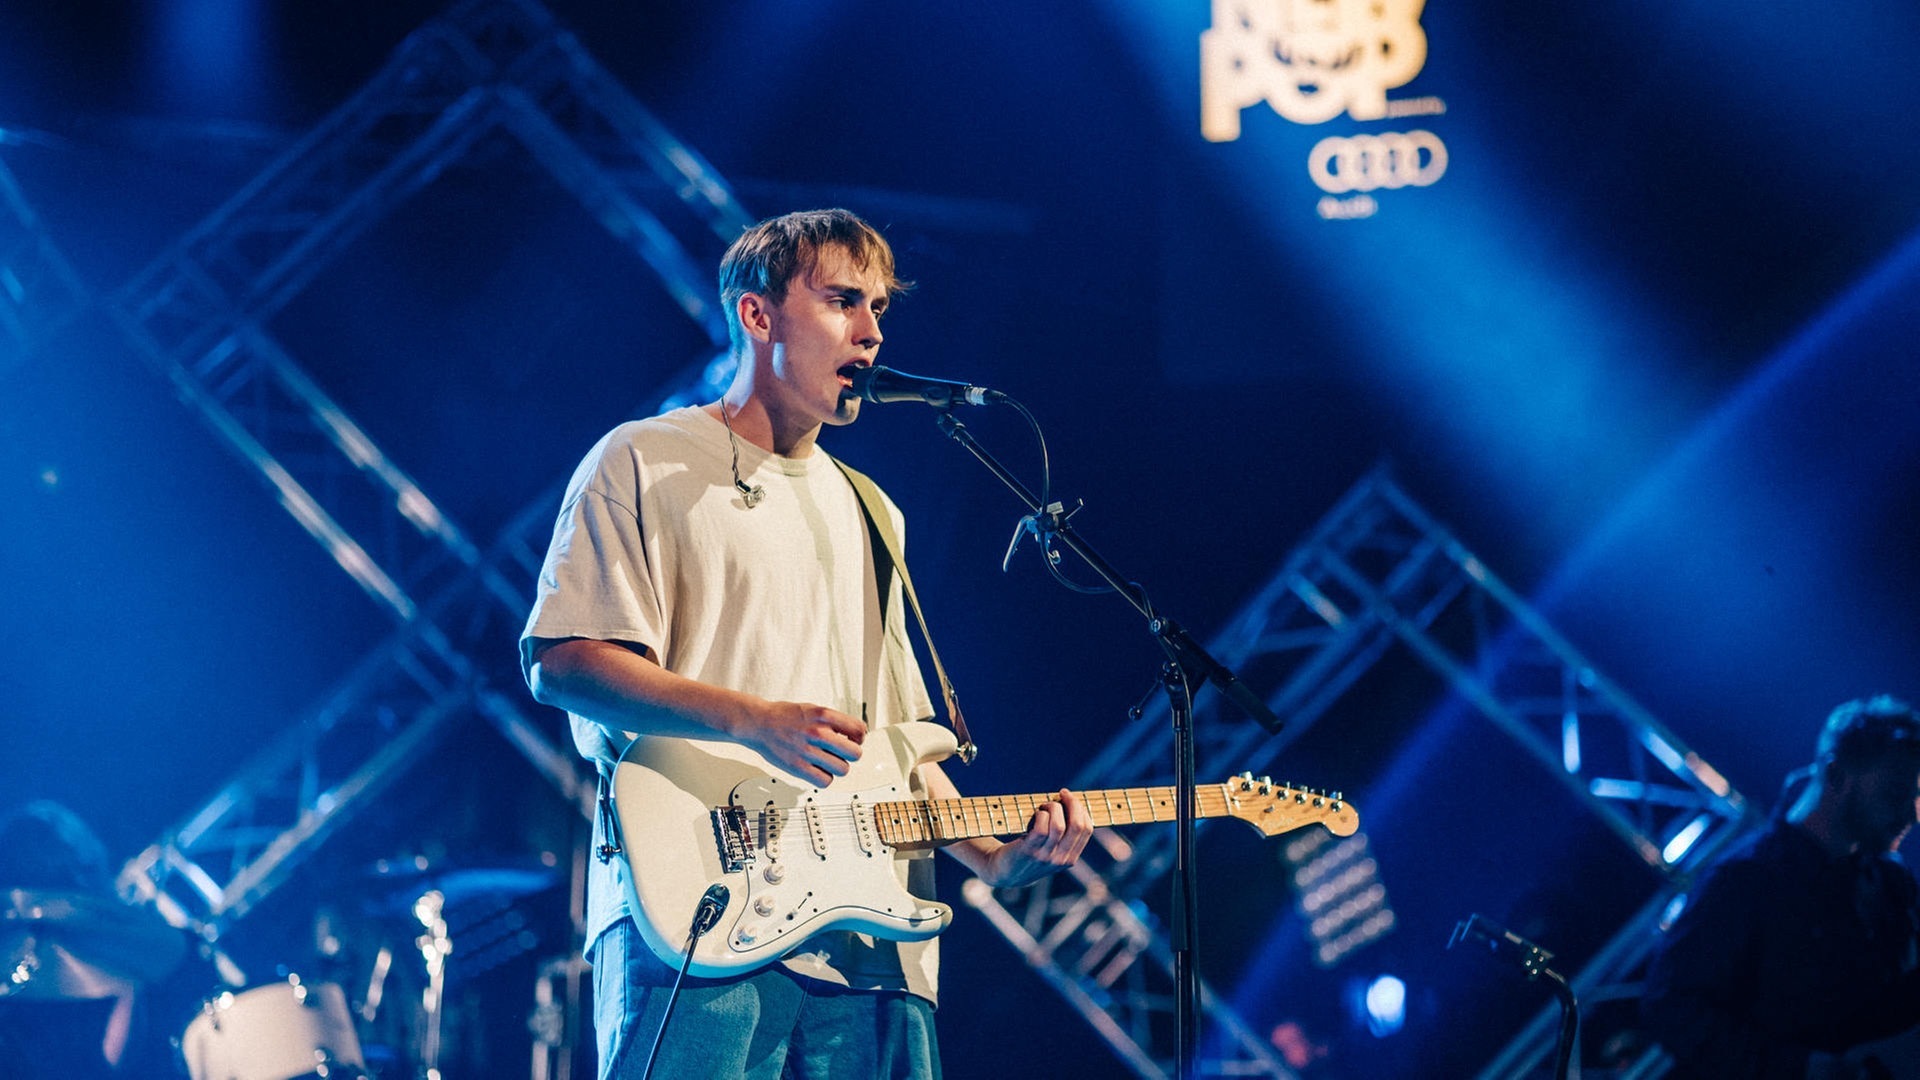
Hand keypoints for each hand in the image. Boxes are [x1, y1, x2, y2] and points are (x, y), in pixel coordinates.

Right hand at [739, 701, 864, 786]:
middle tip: (842, 753)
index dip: (859, 737)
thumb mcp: (812, 709)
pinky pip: (825, 781)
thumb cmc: (784, 716)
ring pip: (843, 769)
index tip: (854, 740)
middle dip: (851, 754)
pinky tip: (818, 770)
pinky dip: (825, 778)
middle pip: (855, 753)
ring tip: (828, 761)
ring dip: (838, 767)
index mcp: (824, 715)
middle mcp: (818, 732)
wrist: (758, 723)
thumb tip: (854, 734)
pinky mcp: (798, 767)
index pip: (859, 730)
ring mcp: (808, 751)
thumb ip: (833, 720)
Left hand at [982, 789, 1091, 888]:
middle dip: (1073, 804)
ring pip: (1059, 825)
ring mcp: (1045, 856)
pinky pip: (1041, 828)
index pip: (1087, 830)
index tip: (1071, 799)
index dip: (1081, 810)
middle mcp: (1061, 859)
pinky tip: (1036, 813)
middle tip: (1063, 793)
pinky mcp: (1029, 850)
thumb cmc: (1030, 853)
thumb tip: (1072, 803)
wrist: (1004, 872)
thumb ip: (1063, 836)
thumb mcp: (1051, 851)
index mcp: (1070, 858)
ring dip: (1053, 807)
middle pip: (1077, 826)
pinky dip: (1040, 814)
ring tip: (1044, 805)